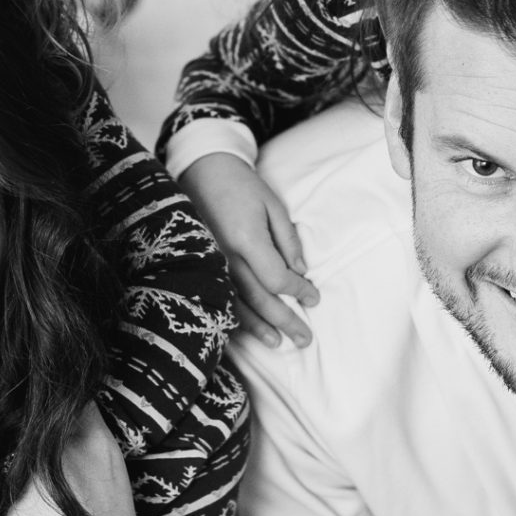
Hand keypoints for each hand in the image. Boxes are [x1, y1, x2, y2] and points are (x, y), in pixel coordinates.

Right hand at [180, 152, 318, 347]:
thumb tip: (301, 272)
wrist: (202, 172)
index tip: (314, 297)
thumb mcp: (273, 205)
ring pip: (237, 304)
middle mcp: (225, 256)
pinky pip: (218, 298)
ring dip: (259, 327)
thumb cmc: (241, 186)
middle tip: (305, 338)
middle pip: (259, 298)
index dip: (298, 291)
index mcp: (246, 238)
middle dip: (285, 320)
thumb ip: (288, 240)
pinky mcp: (202, 265)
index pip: (276, 278)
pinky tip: (247, 330)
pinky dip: (235, 317)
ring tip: (279, 343)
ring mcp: (210, 264)